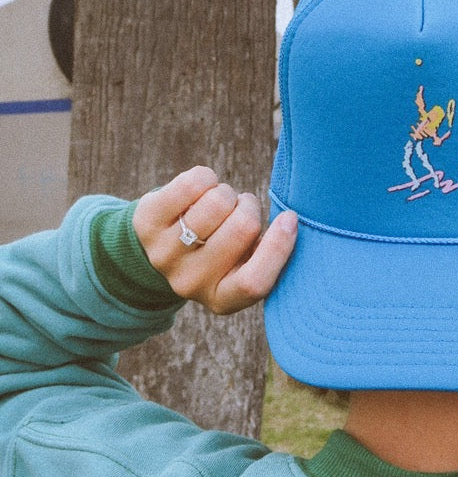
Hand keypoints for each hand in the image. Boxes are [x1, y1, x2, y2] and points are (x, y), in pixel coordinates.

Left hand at [133, 167, 296, 313]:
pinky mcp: (148, 223)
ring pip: (218, 203)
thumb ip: (266, 253)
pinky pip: (192, 184)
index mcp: (222, 299)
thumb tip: (290, 222)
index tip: (289, 218)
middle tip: (241, 209)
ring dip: (227, 193)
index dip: (278, 248)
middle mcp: (190, 283)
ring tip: (220, 202)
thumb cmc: (219, 250)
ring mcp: (165, 254)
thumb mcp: (243, 264)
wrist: (161, 247)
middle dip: (250, 208)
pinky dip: (206, 177)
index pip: (255, 283)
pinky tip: (203, 188)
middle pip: (242, 229)